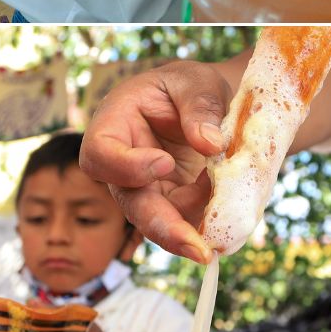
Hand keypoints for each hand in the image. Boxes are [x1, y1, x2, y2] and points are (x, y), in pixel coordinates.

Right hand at [78, 63, 231, 262]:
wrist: (208, 103)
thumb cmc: (190, 86)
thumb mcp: (196, 82)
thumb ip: (200, 107)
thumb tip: (211, 144)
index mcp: (115, 124)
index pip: (100, 154)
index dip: (127, 167)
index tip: (166, 163)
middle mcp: (123, 164)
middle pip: (130, 204)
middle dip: (165, 227)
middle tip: (200, 249)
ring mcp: (147, 189)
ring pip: (160, 223)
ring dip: (195, 228)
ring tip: (227, 215)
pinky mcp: (172, 204)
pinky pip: (186, 223)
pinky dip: (209, 224)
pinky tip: (229, 213)